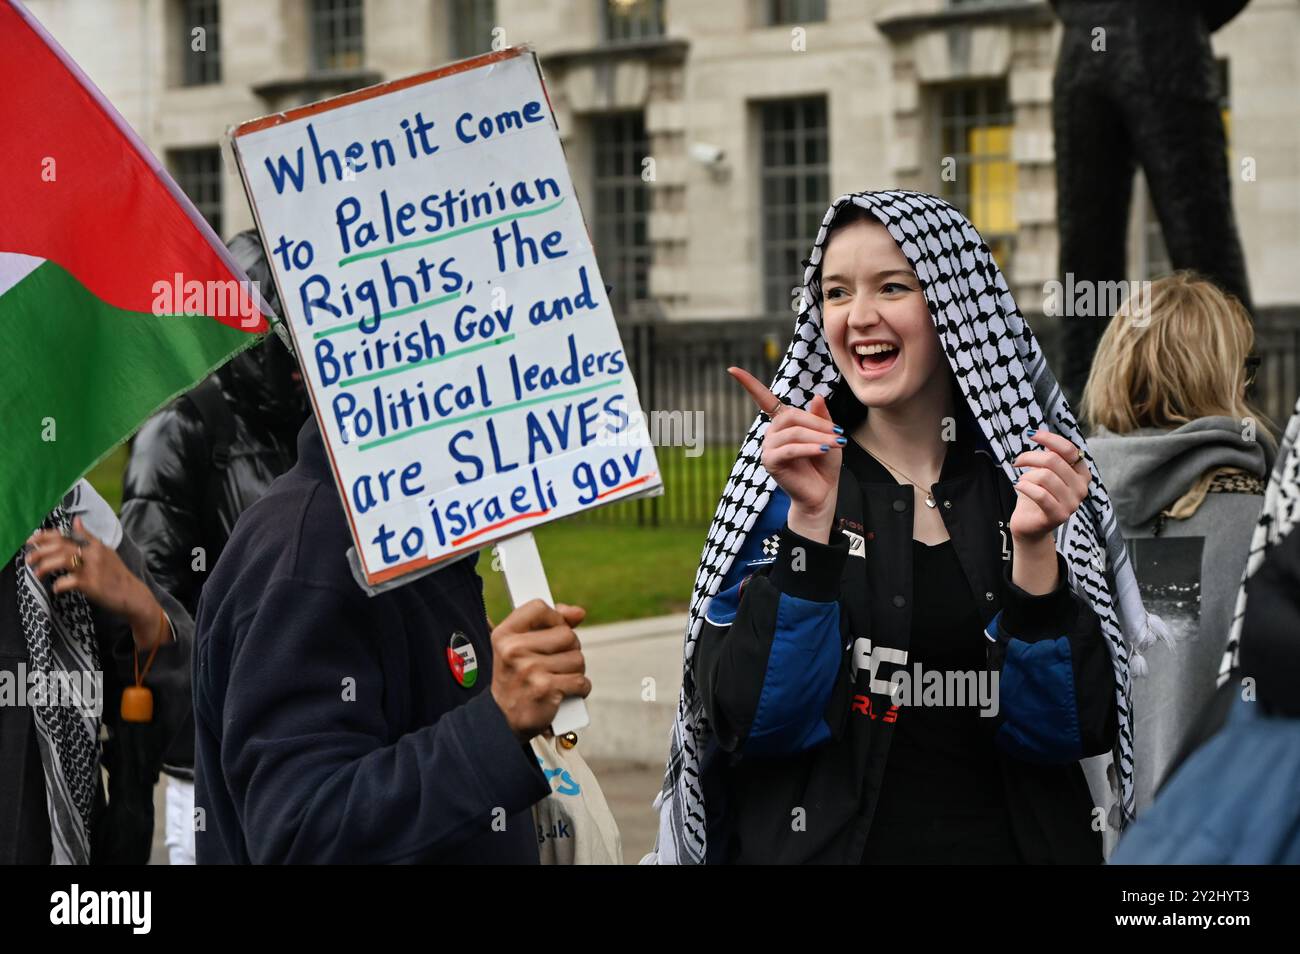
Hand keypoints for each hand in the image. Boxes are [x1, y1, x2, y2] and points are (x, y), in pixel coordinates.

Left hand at [26, 517, 167, 650]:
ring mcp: (93, 568)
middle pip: (60, 545)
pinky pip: (68, 581)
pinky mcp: (91, 584)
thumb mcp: (105, 552)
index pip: (65, 534)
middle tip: (29, 559)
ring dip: (45, 566)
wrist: (133, 595)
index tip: (31, 540)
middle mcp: (94, 553)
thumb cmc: (116, 575)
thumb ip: (88, 537)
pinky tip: (56, 589)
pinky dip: (58, 585)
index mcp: (95, 545)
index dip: (45, 536)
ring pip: (62, 559)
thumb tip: (75, 520)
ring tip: (37, 573)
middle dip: (40, 551)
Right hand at [489, 599, 590, 742]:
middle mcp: (514, 650)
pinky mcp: (546, 689)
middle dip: (570, 650)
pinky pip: (581, 681)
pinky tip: (565, 692)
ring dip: (574, 671)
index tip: (554, 630)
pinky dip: (580, 689)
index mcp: (504, 635)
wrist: (503, 720)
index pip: (539, 607)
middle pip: (567, 635)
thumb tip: (579, 613)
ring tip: (557, 679)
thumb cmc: (516, 679)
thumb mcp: (520, 648)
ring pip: (578, 659)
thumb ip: (549, 624)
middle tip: (554, 664)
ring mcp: (530, 670)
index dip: (555, 618)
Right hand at [728, 366, 840, 541]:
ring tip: (836, 444)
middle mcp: (771, 433)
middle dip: (816, 423)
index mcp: (782, 424)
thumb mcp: (829, 436)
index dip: (748, 384)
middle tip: (839, 434)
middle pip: (791, 416)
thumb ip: (821, 417)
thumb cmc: (824, 464)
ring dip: (818, 437)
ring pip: (793, 433)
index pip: (763, 400)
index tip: (732, 369)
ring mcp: (768, 448)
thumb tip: (816, 396)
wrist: (822, 494)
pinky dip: (809, 448)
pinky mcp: (771, 463)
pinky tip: (824, 450)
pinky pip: (790, 449)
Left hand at [1010, 426, 1089, 541]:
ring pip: (1044, 476)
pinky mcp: (1059, 515)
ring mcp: (1073, 503)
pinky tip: (1019, 486)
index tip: (1031, 434)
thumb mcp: (1044, 471)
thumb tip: (1040, 433)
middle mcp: (1082, 488)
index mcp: (1082, 474)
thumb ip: (1048, 454)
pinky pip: (1040, 494)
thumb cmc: (1036, 495)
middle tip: (1017, 462)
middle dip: (1029, 457)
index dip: (1049, 438)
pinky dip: (1024, 487)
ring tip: (1022, 481)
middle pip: (1053, 460)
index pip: (1069, 449)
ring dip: (1026, 475)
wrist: (1030, 525)